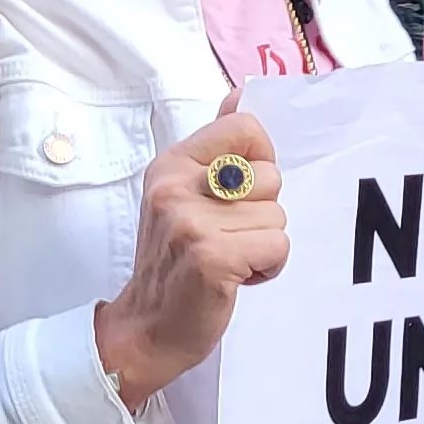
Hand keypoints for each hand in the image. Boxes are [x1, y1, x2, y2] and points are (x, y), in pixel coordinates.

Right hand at [93, 114, 289, 405]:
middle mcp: (175, 186)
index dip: (260, 164)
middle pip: (271, 177)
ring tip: (230, 259)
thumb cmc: (174, 262)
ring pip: (278, 217)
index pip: (246, 128)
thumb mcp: (182, 195)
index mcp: (171, 164)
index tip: (240, 195)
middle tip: (228, 238)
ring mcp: (190, 222)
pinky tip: (236, 277)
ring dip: (263, 245)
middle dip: (262, 214)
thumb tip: (240, 95)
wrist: (145, 328)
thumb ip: (215, 148)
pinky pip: (277, 247)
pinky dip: (267, 268)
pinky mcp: (211, 257)